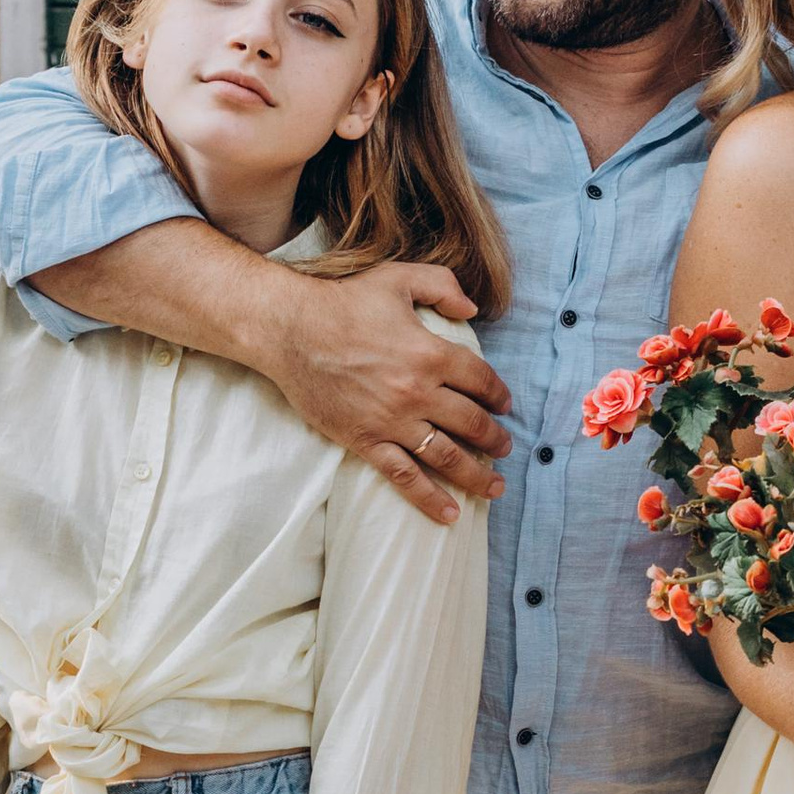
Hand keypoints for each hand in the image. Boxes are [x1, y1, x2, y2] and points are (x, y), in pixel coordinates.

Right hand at [269, 262, 512, 525]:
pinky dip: (430, 499)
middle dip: (495, 440)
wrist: (289, 330)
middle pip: (471, 423)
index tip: (505, 405)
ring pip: (446, 456)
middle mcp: (417, 392)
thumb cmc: (342, 301)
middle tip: (505, 448)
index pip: (481, 380)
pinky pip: (405, 477)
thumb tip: (473, 309)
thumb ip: (442, 287)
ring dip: (476, 475)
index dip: (499, 395)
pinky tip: (451, 515)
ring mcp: (391, 421)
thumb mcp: (398, 278)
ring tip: (495, 487)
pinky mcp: (366, 441)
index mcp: (430, 353)